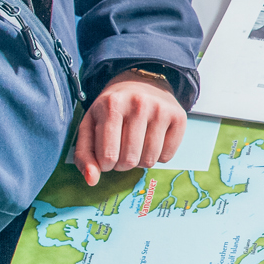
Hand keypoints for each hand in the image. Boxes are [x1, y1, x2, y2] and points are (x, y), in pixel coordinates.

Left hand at [75, 70, 185, 185]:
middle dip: (122, 164)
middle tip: (121, 150)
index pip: (107, 157)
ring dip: (140, 161)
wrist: (140, 83)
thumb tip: (92, 180)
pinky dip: (158, 156)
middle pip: (129, 160)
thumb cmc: (111, 110)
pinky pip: (167, 156)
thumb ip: (84, 155)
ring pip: (149, 160)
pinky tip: (152, 141)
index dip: (105, 165)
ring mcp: (161, 110)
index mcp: (111, 106)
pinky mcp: (179, 117)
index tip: (106, 154)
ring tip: (136, 146)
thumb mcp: (90, 126)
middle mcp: (138, 104)